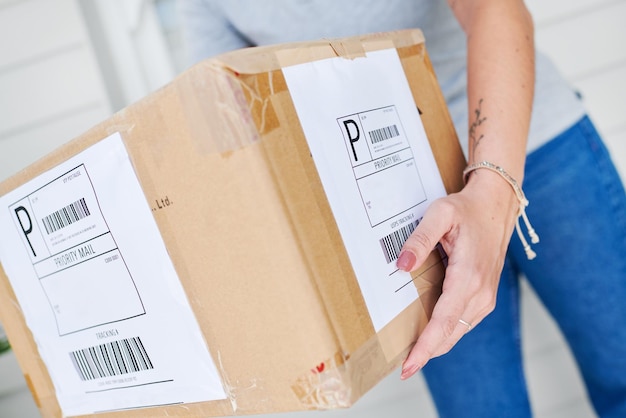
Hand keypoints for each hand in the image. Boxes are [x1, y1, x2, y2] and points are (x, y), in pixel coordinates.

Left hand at [397, 172, 518, 378]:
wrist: (496, 206)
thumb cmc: (467, 210)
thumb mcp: (440, 214)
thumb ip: (419, 239)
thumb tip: (402, 265)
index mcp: (468, 276)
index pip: (443, 322)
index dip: (425, 348)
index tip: (408, 367)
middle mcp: (480, 293)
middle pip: (449, 335)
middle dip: (426, 354)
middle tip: (404, 370)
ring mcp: (485, 297)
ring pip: (457, 332)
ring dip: (436, 346)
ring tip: (412, 356)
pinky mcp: (485, 297)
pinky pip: (463, 323)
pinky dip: (446, 334)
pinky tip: (430, 336)